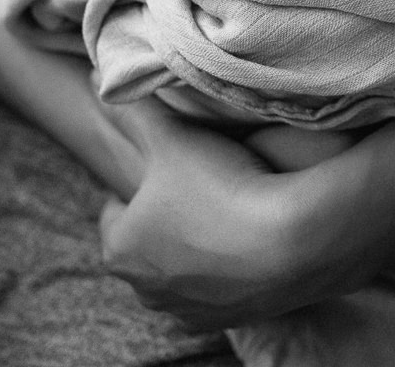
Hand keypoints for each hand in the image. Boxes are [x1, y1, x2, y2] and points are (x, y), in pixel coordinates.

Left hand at [94, 96, 386, 330]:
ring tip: (233, 211)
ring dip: (202, 248)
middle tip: (202, 185)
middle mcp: (148, 290)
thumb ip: (134, 108)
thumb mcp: (171, 136)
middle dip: (169, 220)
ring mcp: (192, 310)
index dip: (140, 187)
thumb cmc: (221, 187)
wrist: (295, 241)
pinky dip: (236, 270)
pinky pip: (226, 290)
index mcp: (120, 248)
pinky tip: (257, 238)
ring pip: (187, 272)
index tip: (169, 167)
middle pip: (151, 245)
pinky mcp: (235, 320)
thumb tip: (100, 74)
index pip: (115, 213)